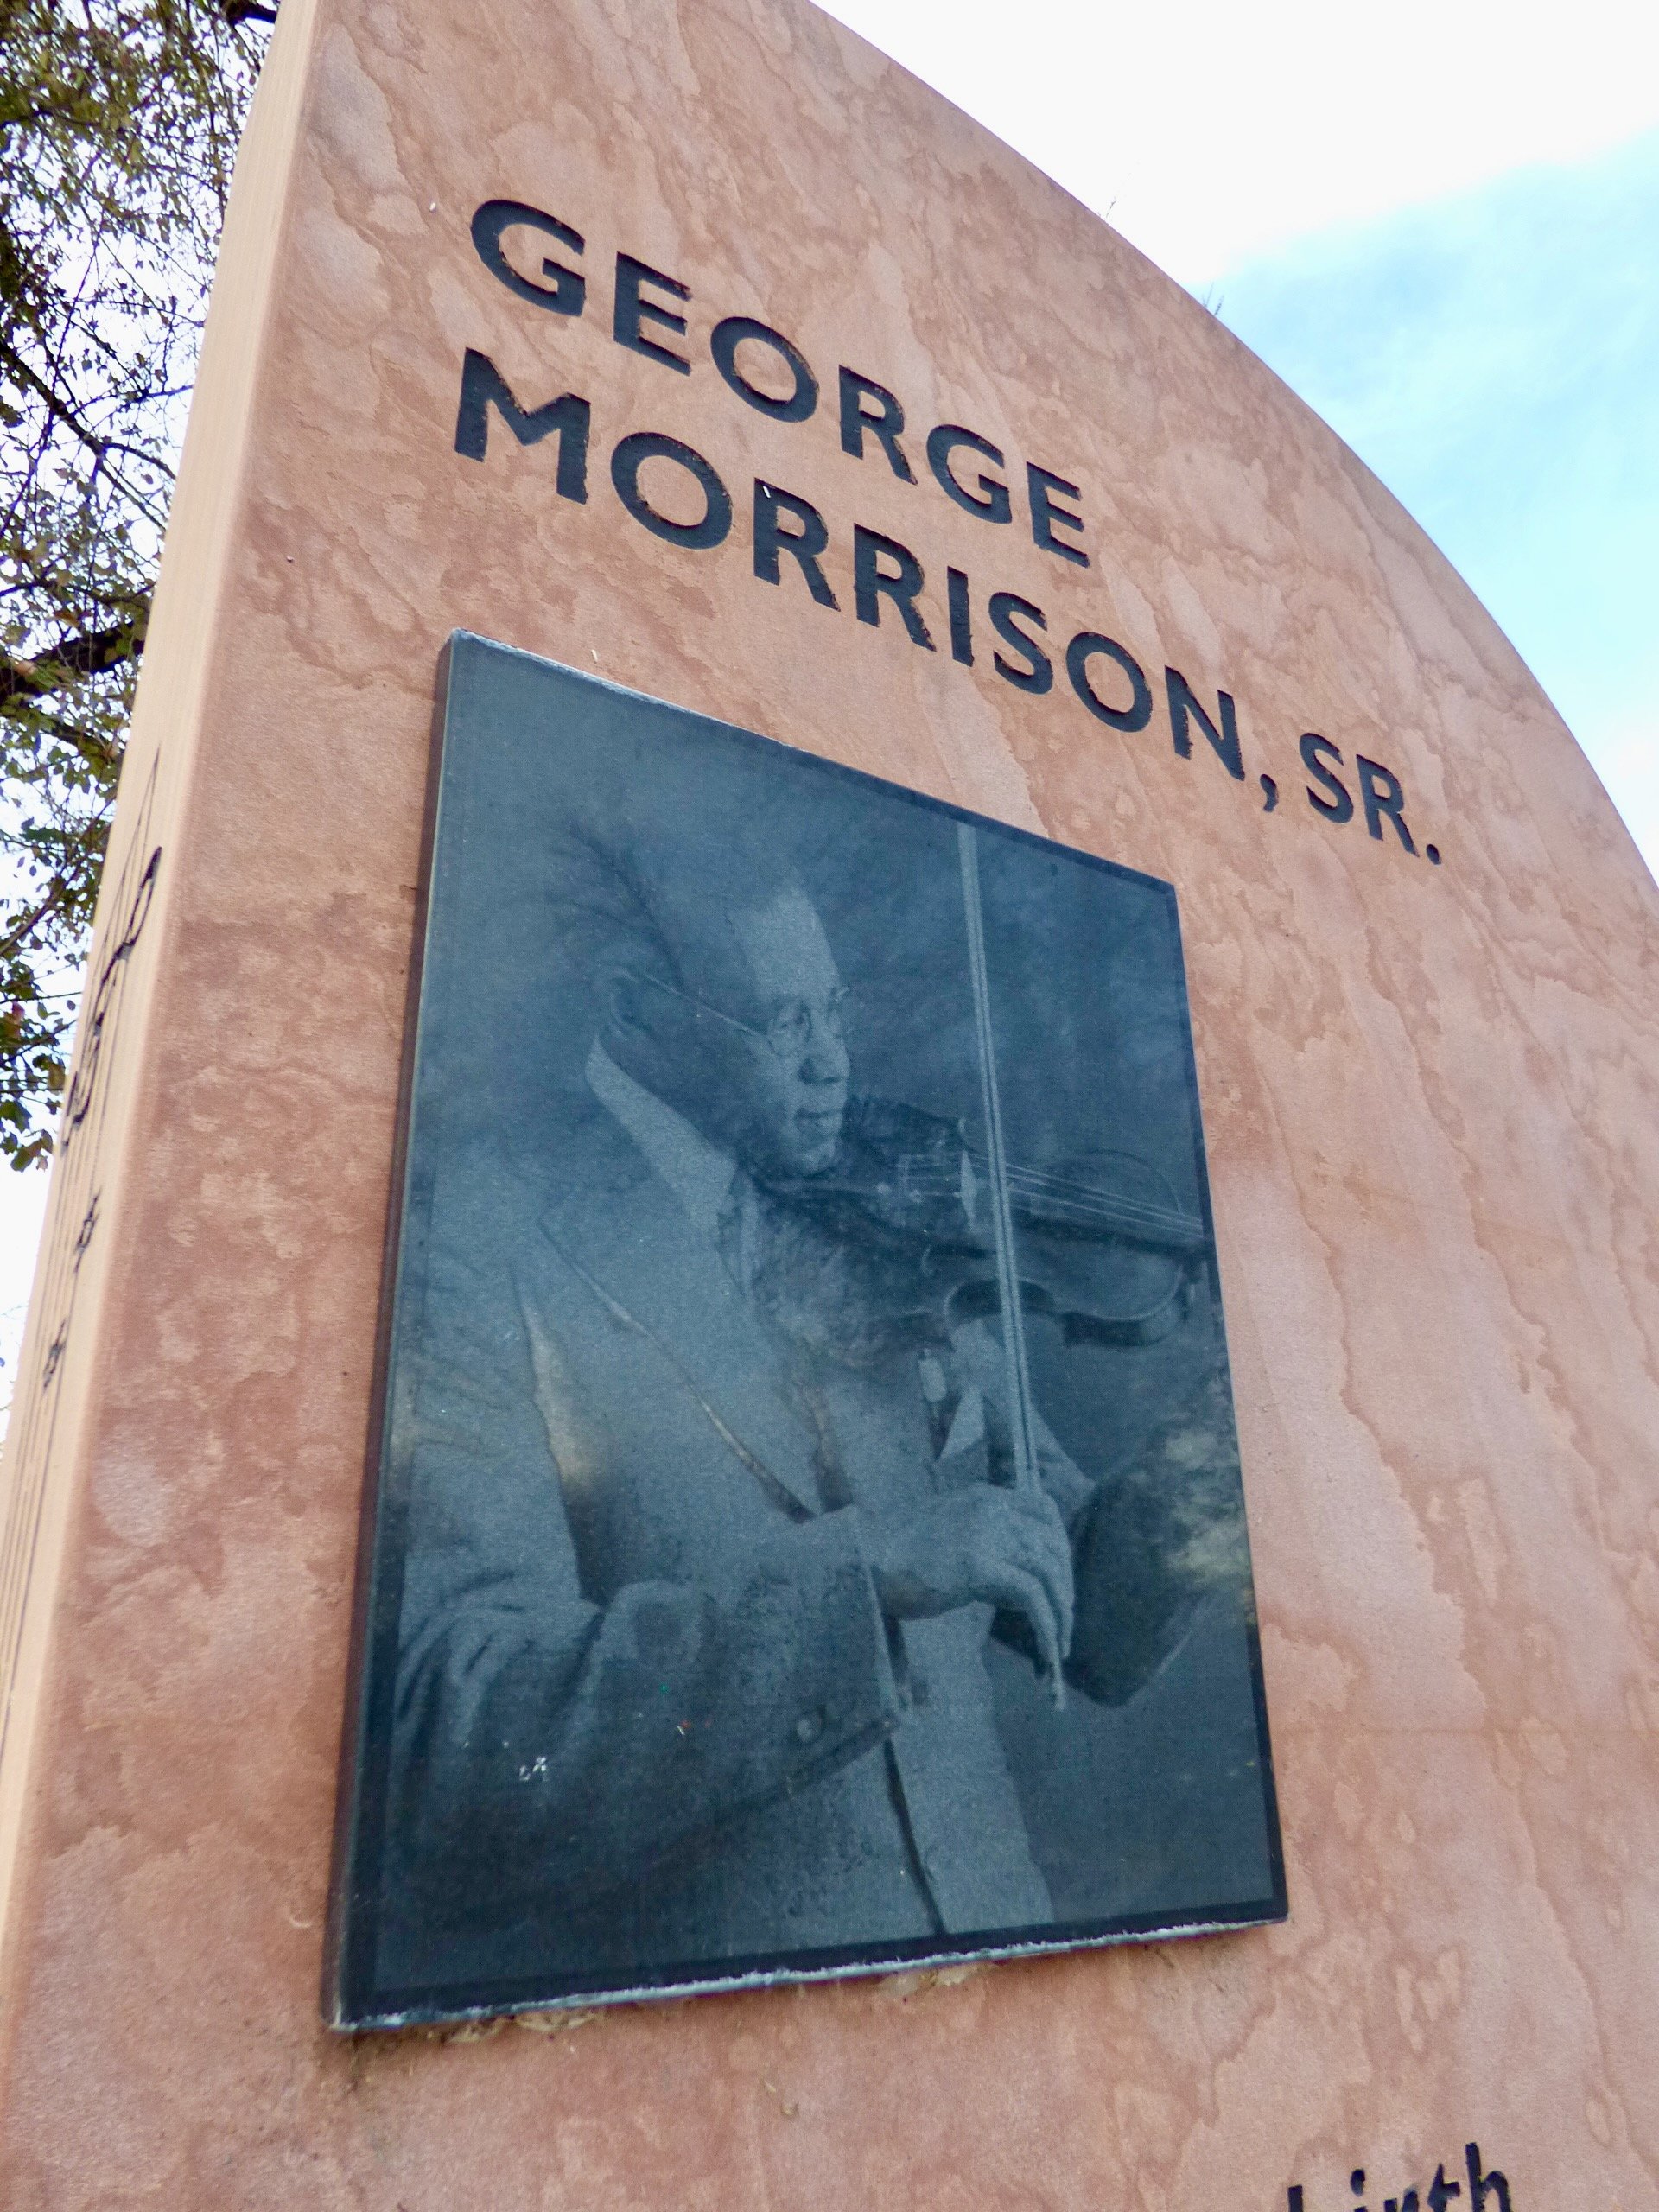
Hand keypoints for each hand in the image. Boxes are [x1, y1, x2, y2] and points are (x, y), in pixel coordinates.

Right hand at [867, 1483, 1074, 1692]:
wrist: (865, 1567)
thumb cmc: (900, 1561)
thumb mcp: (950, 1538)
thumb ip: (987, 1546)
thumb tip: (1025, 1585)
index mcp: (983, 1496)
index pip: (1044, 1509)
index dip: (1060, 1546)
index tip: (1061, 1581)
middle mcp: (990, 1507)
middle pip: (1052, 1543)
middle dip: (1065, 1586)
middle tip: (1063, 1620)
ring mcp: (985, 1533)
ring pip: (1048, 1571)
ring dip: (1060, 1612)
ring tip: (1058, 1644)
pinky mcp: (978, 1564)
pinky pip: (1031, 1596)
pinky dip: (1046, 1624)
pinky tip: (1046, 1649)